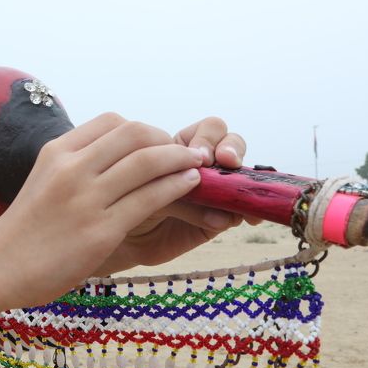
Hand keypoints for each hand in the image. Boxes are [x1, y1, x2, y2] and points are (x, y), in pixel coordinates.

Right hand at [0, 113, 205, 307]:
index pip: (113, 122)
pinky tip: (188, 188)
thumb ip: (76, 165)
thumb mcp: (44, 181)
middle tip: (186, 154)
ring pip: (148, 163)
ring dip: (181, 160)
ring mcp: (85, 199)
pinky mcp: (99, 231)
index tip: (159, 145)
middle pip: (135, 134)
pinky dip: (177, 187)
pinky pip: (150, 199)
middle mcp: (71, 169)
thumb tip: (115, 157)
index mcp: (57, 152)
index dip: (145, 130)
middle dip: (168, 140)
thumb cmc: (27, 230)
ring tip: (197, 167)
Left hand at [92, 116, 257, 272]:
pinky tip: (249, 217)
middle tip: (224, 162)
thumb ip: (165, 181)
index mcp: (181, 148)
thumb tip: (194, 180)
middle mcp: (201, 166)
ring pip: (240, 174)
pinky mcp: (220, 218)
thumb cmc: (120, 201)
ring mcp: (213, 190)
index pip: (208, 130)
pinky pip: (241, 210)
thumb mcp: (141, 185)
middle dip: (231, 148)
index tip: (200, 156)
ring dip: (242, 179)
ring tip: (236, 191)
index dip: (208, 138)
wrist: (118, 238)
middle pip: (231, 144)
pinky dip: (247, 211)